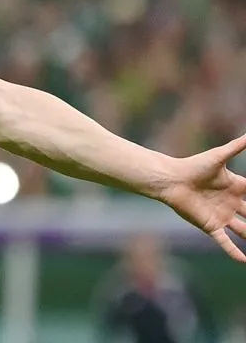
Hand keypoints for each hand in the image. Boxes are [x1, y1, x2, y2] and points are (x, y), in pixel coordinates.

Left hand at [160, 134, 245, 261]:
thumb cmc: (193, 166)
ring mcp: (222, 216)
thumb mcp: (219, 156)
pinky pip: (226, 242)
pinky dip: (235, 252)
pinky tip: (244, 261)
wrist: (171, 179)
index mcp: (236, 187)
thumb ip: (237, 146)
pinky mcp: (211, 226)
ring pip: (245, 231)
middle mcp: (232, 203)